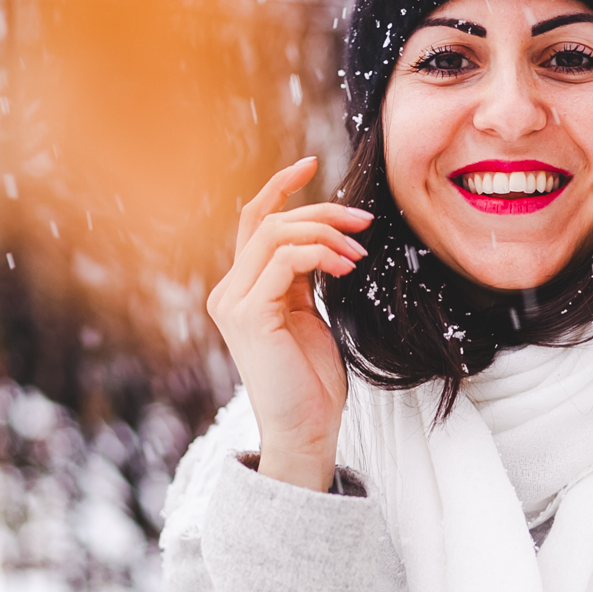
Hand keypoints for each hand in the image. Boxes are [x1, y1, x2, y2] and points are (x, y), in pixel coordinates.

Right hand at [207, 157, 371, 491]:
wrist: (306, 429)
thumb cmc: (311, 380)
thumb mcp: (308, 315)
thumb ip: (303, 277)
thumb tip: (324, 239)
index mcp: (240, 289)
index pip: (253, 221)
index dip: (278, 187)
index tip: (310, 162)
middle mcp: (228, 291)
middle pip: (268, 221)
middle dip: (320, 211)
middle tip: (364, 222)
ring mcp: (233, 303)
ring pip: (276, 234)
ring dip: (325, 233)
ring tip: (358, 254)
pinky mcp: (250, 315)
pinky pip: (285, 259)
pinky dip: (321, 253)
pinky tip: (347, 268)